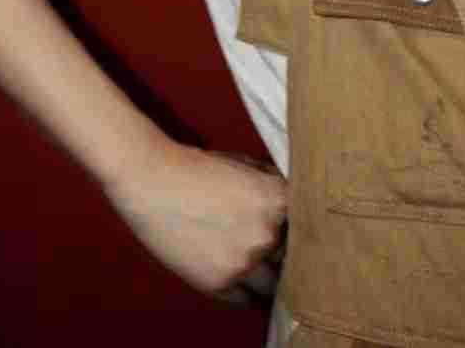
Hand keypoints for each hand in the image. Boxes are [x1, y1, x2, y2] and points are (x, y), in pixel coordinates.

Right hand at [104, 138, 287, 300]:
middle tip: (281, 253)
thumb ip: (274, 186)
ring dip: (270, 279)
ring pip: (273, 284)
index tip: (303, 233)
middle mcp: (267, 234)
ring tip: (268, 275)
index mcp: (279, 201)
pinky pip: (245, 299)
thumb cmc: (202, 168)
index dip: (304, 228)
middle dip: (286, 252)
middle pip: (293, 255)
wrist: (156, 183)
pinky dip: (248, 293)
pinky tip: (246, 284)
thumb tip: (292, 200)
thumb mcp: (249, 165)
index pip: (308, 223)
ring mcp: (243, 262)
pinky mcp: (218, 283)